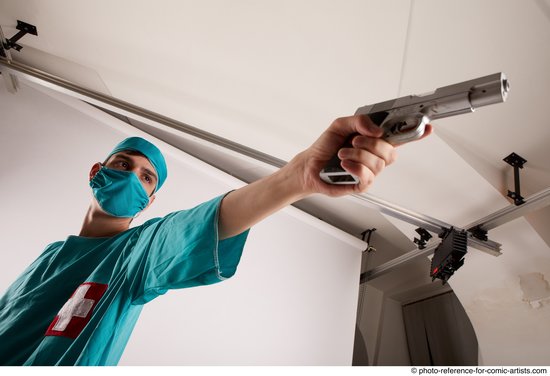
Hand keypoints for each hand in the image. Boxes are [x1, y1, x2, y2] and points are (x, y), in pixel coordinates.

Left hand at [285, 114, 432, 196]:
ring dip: (358, 155)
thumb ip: (359, 121)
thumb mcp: (340, 125)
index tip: (426, 126)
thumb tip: (375, 130)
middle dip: (372, 144)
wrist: (309, 166)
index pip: (400, 137)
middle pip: (391, 151)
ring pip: (378, 163)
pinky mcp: (361, 185)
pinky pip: (368, 176)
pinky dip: (356, 167)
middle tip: (355, 140)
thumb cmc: (325, 147)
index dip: (416, 133)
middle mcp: (375, 157)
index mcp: (373, 141)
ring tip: (342, 153)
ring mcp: (370, 172)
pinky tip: (345, 165)